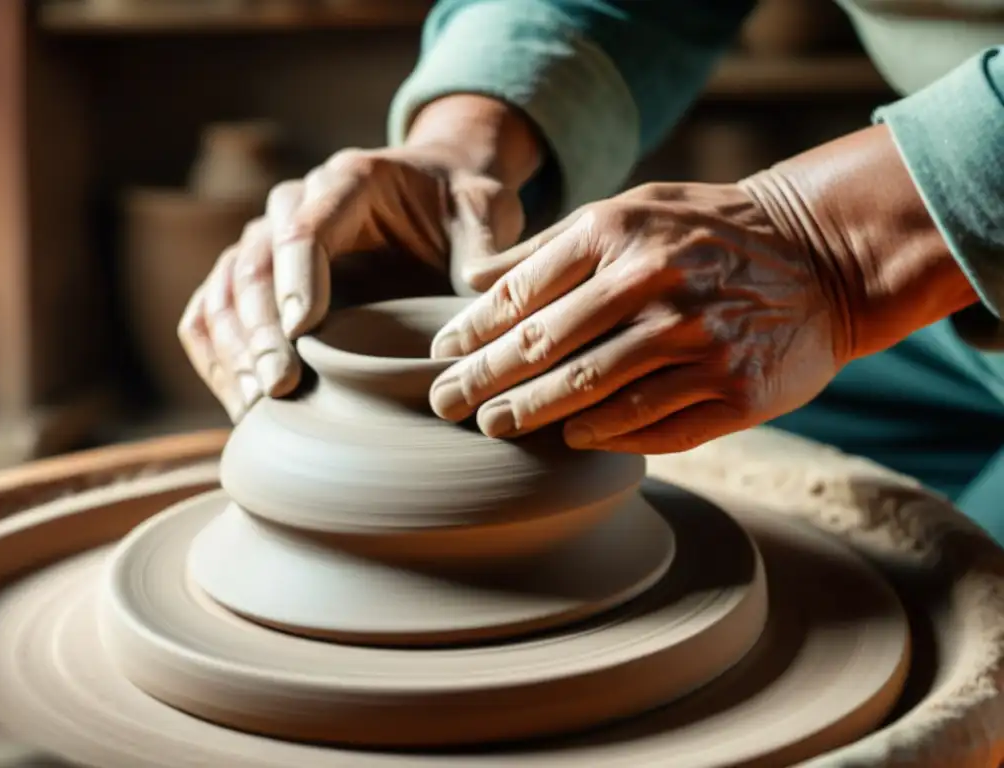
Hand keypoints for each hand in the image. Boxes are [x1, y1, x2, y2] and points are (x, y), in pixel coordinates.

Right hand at [178, 96, 538, 421]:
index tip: (301, 330)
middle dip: (261, 329)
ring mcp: (269, 240)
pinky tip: (239, 399)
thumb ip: (482, 246)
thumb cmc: (459, 207)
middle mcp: (296, 203)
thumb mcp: (485, 212)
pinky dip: (218, 355)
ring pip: (225, 290)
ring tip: (256, 405)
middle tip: (279, 386)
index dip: (297, 278)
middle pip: (255, 262)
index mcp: (349, 180)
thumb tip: (477, 292)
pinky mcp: (258, 277)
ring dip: (234, 349)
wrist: (434, 197)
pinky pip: (213, 311)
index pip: (306, 226)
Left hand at [427, 182, 842, 452]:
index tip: (442, 357)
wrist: (822, 257)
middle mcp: (655, 284)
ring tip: (496, 426)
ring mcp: (697, 342)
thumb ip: (551, 246)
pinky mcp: (734, 392)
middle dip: (483, 382)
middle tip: (446, 404)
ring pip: (590, 393)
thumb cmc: (709, 232)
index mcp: (619, 233)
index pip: (522, 293)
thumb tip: (471, 279)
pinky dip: (603, 435)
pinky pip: (651, 424)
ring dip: (532, 415)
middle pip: (544, 349)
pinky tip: (571, 439)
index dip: (471, 332)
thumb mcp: (634, 209)